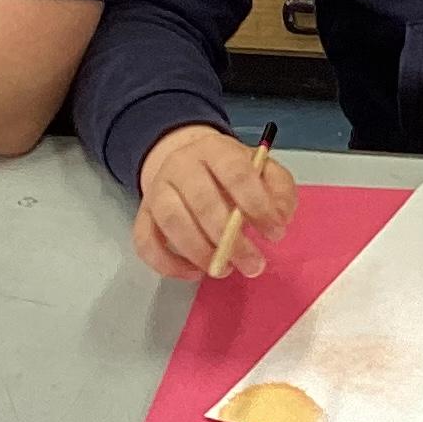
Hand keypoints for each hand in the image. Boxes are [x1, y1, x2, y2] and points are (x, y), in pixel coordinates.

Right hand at [134, 122, 300, 280]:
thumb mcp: (262, 170)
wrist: (186, 162)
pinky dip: (168, 264)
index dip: (256, 205)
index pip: (235, 172)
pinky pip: (146, 242)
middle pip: (202, 201)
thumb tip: (279, 218)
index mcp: (215, 149)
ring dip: (201, 253)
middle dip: (230, 240)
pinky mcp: (143, 215)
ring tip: (225, 269)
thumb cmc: (231, 172)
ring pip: (173, 221)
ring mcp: (157, 189)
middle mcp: (181, 165)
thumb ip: (278, 189)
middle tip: (253, 264)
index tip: (274, 233)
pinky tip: (195, 272)